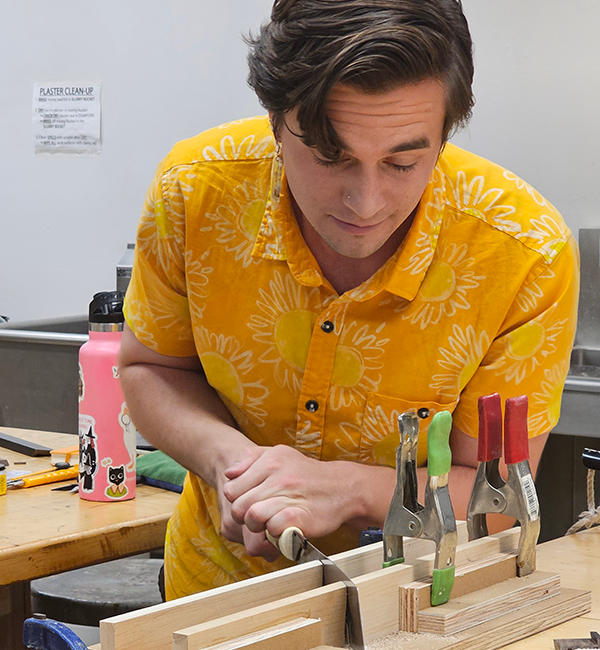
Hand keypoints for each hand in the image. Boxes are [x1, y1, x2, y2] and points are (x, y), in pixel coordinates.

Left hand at [221, 445, 361, 557]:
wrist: (343, 487)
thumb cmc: (306, 474)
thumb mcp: (279, 455)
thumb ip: (251, 458)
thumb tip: (229, 473)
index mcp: (270, 460)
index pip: (230, 488)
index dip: (236, 500)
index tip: (249, 502)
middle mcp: (278, 475)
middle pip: (238, 506)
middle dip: (244, 517)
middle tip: (258, 517)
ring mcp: (289, 495)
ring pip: (252, 517)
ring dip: (257, 527)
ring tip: (268, 524)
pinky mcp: (300, 516)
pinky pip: (272, 528)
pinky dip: (274, 533)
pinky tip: (282, 528)